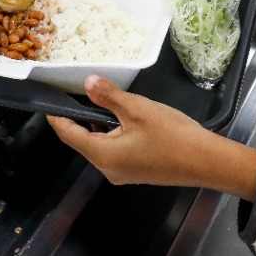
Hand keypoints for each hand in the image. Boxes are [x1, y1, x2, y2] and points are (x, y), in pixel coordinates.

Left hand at [46, 76, 255, 198]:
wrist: (207, 161)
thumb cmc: (171, 135)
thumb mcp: (137, 109)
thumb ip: (109, 96)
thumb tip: (87, 82)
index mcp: (103, 155)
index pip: (68, 135)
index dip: (57, 117)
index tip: (49, 101)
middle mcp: (108, 169)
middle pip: (83, 141)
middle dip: (79, 117)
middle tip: (77, 91)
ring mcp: (123, 173)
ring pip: (100, 145)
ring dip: (98, 125)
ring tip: (100, 100)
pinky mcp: (137, 171)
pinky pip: (115, 150)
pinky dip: (113, 133)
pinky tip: (122, 117)